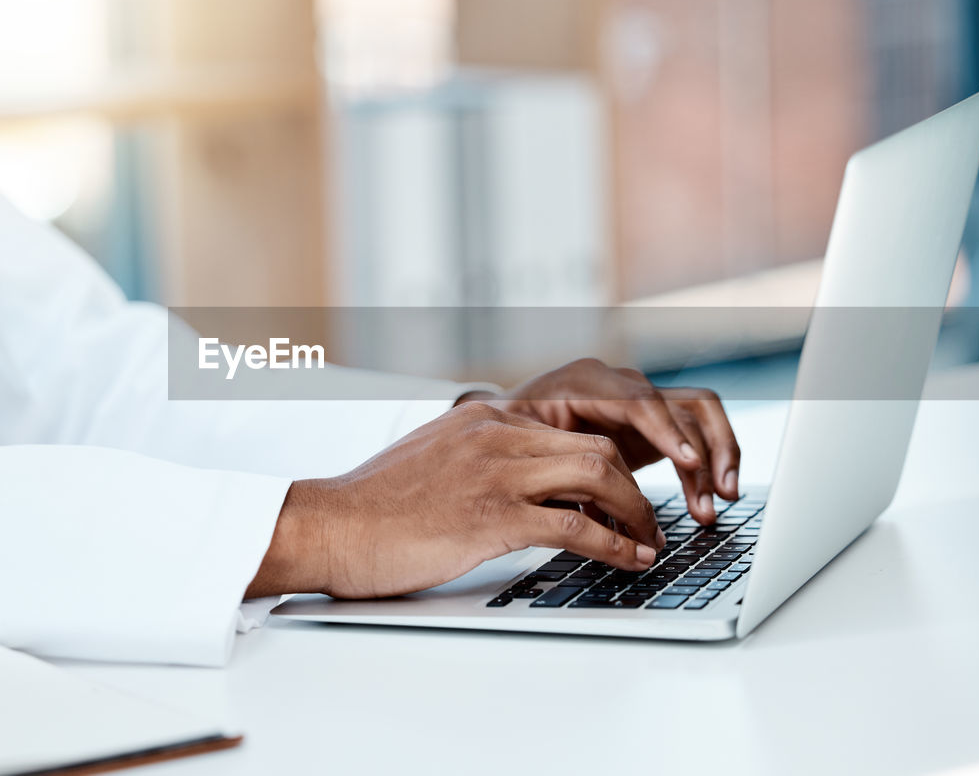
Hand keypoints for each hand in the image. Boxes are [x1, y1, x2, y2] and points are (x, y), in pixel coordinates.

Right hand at [246, 402, 664, 598]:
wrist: (330, 526)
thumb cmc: (375, 505)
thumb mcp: (434, 459)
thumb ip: (480, 459)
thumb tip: (523, 487)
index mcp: (483, 417)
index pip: (569, 428)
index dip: (609, 462)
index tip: (623, 493)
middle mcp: (495, 435)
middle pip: (596, 447)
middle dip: (635, 487)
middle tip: (645, 521)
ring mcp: (495, 473)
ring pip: (597, 477)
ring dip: (635, 514)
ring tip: (648, 543)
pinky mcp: (491, 517)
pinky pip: (575, 527)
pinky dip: (613, 546)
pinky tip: (627, 561)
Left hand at [462, 358, 740, 523]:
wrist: (505, 420)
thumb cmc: (506, 432)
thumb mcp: (516, 443)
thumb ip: (546, 465)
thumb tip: (575, 512)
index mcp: (583, 383)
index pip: (637, 399)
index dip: (664, 430)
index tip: (686, 462)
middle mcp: (618, 384)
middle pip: (679, 405)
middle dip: (703, 451)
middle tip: (713, 496)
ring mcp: (638, 401)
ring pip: (697, 415)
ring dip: (717, 456)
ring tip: (720, 500)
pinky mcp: (650, 423)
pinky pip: (693, 432)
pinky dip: (706, 463)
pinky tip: (708, 498)